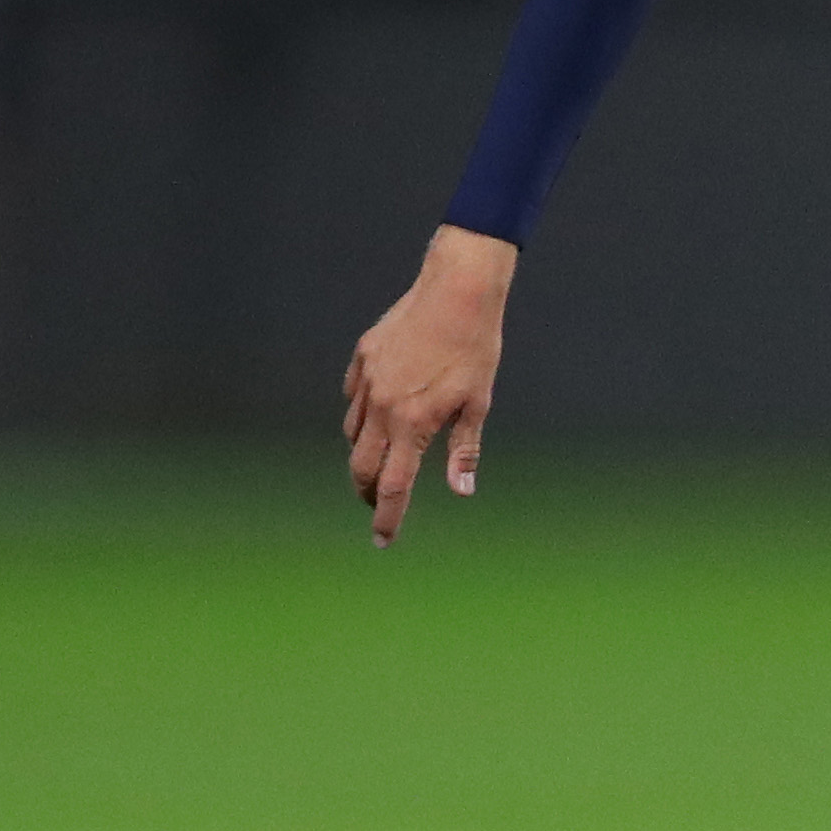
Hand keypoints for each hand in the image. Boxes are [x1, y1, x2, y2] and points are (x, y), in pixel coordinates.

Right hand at [343, 226, 515, 546]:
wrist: (456, 291)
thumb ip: (464, 449)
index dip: (388, 517)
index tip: (383, 540)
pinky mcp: (363, 356)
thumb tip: (461, 490)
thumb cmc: (474, 348)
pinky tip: (376, 413)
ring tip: (380, 459)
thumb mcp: (477, 402)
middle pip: (362, 466)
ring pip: (353, 431)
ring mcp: (368, 380)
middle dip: (367, 491)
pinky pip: (353, 396)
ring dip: (364, 452)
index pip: (395, 485)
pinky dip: (361, 413)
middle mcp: (383, 406)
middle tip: (377, 502)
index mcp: (413, 424)